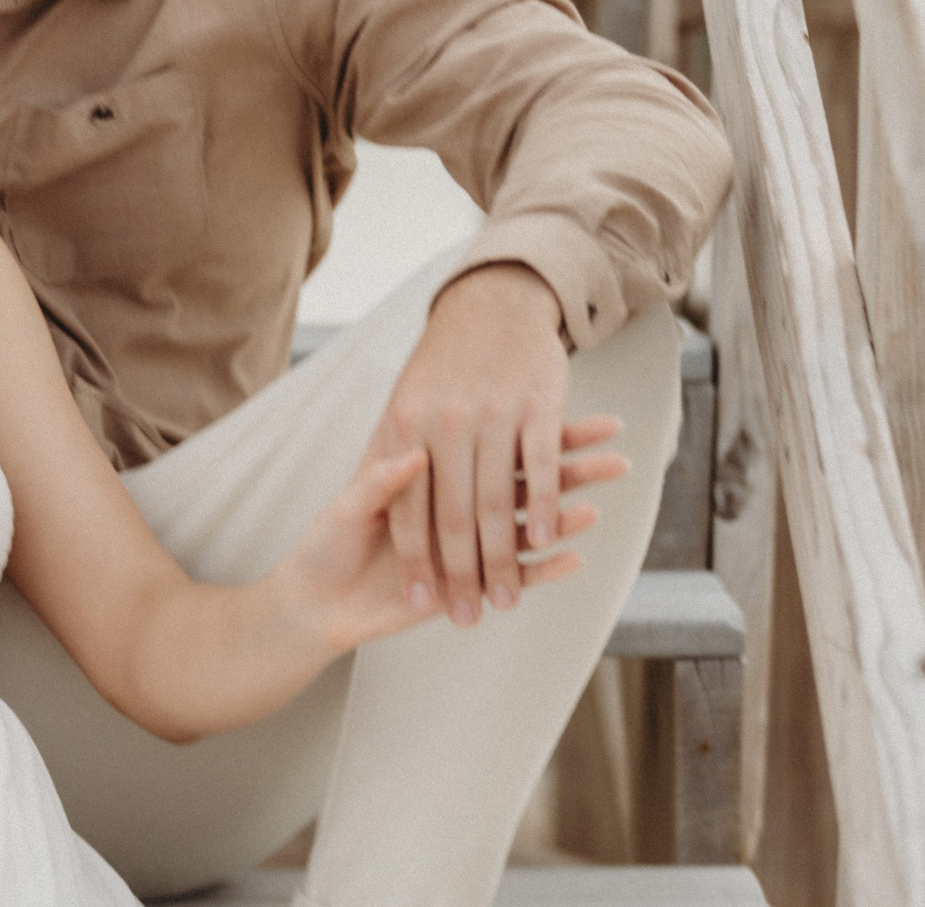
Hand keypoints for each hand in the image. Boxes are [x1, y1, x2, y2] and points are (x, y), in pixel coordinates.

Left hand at [373, 263, 623, 628]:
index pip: (407, 508)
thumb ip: (389, 459)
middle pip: (454, 516)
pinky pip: (540, 468)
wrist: (489, 306)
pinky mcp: (535, 407)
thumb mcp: (402, 407)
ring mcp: (492, 416)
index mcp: (407, 427)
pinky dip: (545, 509)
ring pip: (498, 502)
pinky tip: (547, 545)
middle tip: (467, 619)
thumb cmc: (440, 367)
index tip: (413, 605)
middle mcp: (447, 424)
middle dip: (460, 574)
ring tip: (505, 601)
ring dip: (504, 559)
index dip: (412, 559)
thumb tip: (378, 514)